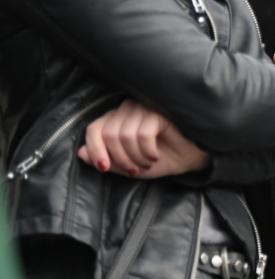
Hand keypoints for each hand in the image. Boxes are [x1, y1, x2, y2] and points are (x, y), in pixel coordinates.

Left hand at [77, 100, 208, 178]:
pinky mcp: (159, 112)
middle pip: (108, 134)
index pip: (93, 129)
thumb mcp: (128, 166)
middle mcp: (127, 110)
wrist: (189, 158)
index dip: (95, 150)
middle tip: (134, 169)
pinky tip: (155, 155)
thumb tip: (80, 154)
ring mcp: (143, 108)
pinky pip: (142, 134)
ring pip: (124, 135)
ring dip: (135, 156)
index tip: (104, 168)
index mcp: (116, 120)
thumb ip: (105, 161)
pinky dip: (147, 151)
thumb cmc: (159, 159)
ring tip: (146, 162)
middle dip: (119, 159)